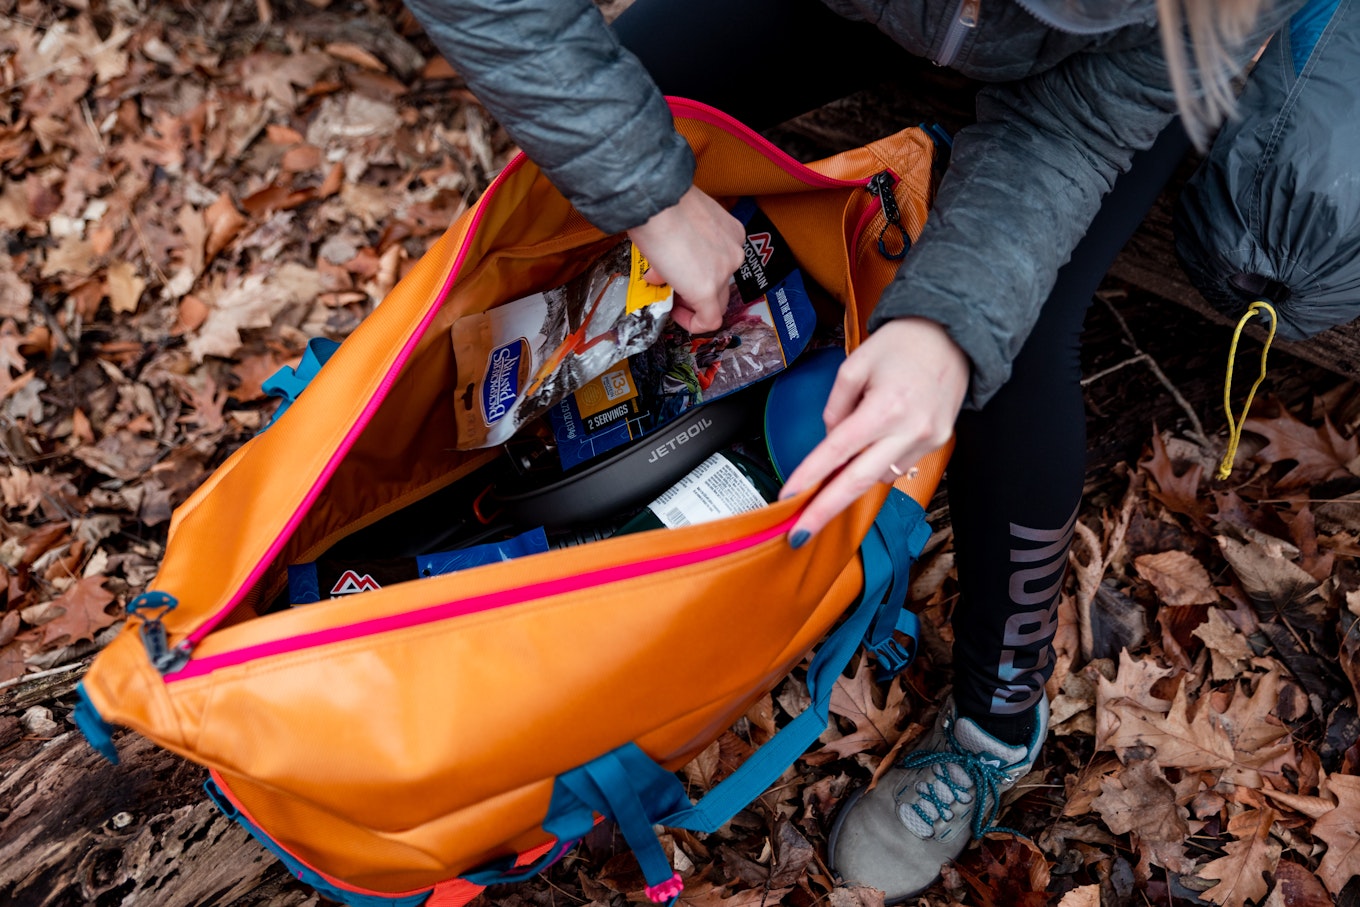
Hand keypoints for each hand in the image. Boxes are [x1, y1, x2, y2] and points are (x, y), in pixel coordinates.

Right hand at [628, 185, 745, 332]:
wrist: (656, 202)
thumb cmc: (661, 202)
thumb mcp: (678, 223)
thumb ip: (679, 245)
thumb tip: (661, 268)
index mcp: (730, 232)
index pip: (719, 263)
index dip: (696, 272)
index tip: (678, 273)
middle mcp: (734, 251)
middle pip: (721, 285)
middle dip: (693, 290)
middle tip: (670, 287)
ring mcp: (724, 271)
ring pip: (715, 302)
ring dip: (690, 303)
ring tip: (666, 294)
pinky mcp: (708, 290)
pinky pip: (709, 320)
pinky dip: (693, 324)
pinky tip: (676, 315)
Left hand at [778, 317, 968, 544]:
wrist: (955, 334)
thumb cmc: (903, 342)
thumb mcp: (855, 364)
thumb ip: (836, 406)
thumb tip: (830, 442)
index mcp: (886, 406)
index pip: (839, 449)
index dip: (811, 475)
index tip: (789, 497)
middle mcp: (909, 429)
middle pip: (860, 481)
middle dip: (826, 509)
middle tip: (800, 533)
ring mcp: (928, 440)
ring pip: (879, 475)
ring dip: (854, 476)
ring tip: (846, 454)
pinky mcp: (938, 443)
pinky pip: (898, 465)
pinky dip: (878, 460)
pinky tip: (877, 440)